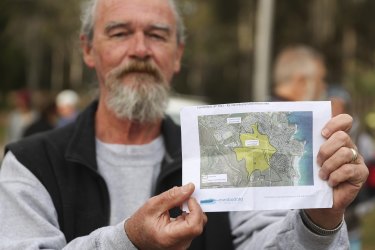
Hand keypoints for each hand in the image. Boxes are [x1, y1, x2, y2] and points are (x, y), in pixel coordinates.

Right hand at [125, 183, 206, 249]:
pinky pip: (193, 227)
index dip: (195, 208)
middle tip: (184, 198)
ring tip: (178, 206)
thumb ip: (172, 196)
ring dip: (192, 212)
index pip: (194, 225)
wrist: (135, 236)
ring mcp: (182, 245)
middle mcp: (178, 245)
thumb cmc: (140, 224)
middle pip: (198, 224)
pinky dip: (190, 217)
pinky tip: (180, 212)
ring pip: (198, 225)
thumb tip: (189, 188)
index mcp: (169, 237)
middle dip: (194, 208)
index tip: (189, 197)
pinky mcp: (184, 242)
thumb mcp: (153, 205)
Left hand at [305, 114, 368, 228]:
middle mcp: (349, 146)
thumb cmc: (314, 178)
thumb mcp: (309, 160)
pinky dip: (336, 176)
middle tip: (317, 162)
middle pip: (342, 137)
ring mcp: (356, 159)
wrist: (321, 201)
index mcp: (336, 140)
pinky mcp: (360, 173)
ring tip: (322, 175)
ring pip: (345, 152)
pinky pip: (349, 169)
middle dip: (325, 150)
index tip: (322, 133)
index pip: (344, 121)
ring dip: (329, 165)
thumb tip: (293, 136)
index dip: (335, 123)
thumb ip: (309, 148)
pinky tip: (330, 182)